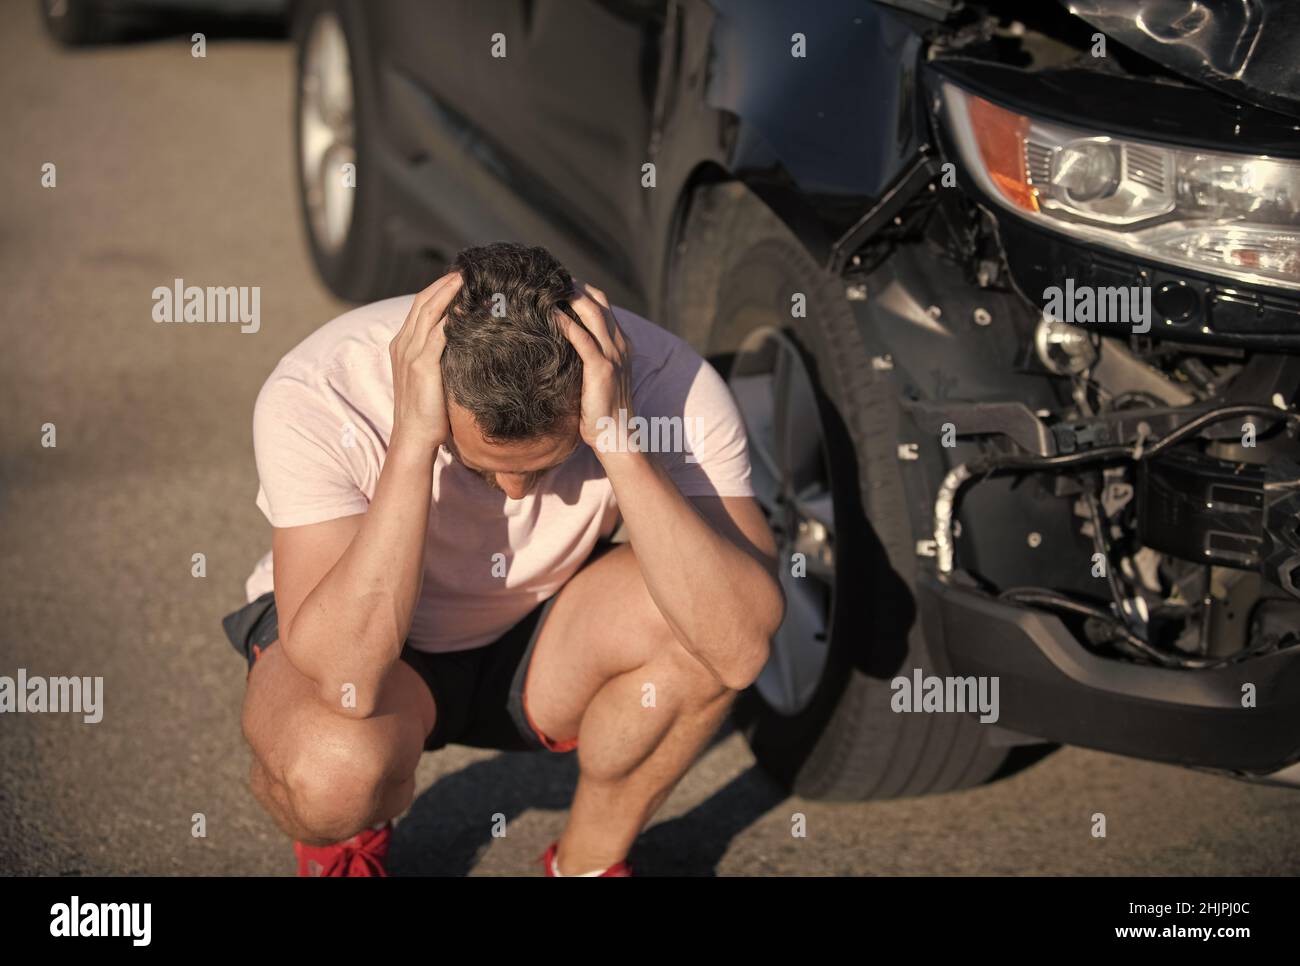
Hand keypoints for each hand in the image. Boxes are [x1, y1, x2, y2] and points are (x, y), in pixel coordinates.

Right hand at [388, 272, 461, 451]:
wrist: (413, 436)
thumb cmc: (427, 410)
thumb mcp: (431, 375)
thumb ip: (440, 355)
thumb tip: (464, 339)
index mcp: (402, 344)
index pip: (419, 306)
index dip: (438, 290)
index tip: (459, 279)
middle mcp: (403, 344)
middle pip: (422, 302)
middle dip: (444, 284)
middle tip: (465, 271)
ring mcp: (411, 354)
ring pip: (428, 312)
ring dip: (447, 293)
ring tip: (466, 280)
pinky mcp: (422, 366)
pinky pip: (437, 335)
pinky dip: (451, 319)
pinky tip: (465, 309)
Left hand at [558, 282, 634, 459]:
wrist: (617, 435)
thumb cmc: (602, 411)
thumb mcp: (597, 378)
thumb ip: (586, 359)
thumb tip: (559, 348)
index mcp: (621, 344)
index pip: (603, 305)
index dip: (582, 290)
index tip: (558, 283)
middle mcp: (620, 344)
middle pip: (599, 301)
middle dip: (574, 286)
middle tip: (548, 278)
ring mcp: (613, 355)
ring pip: (592, 312)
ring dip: (570, 297)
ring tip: (546, 288)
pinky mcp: (602, 368)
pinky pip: (582, 338)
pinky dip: (566, 323)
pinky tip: (550, 314)